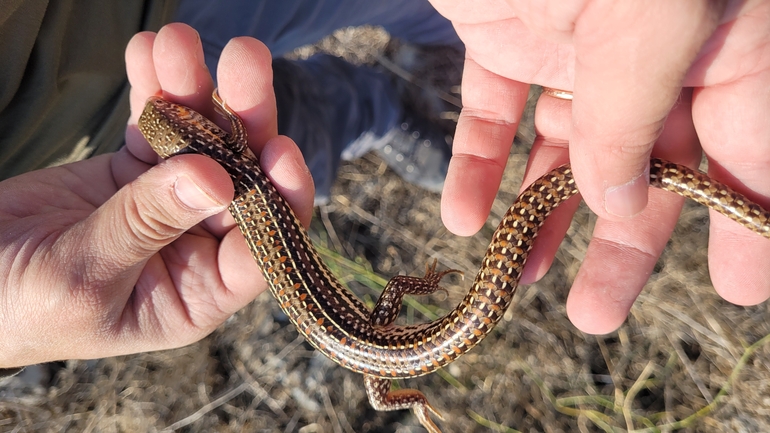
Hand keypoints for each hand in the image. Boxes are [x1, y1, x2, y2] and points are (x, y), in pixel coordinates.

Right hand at [0, 23, 314, 367]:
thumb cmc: (21, 308)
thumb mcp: (85, 275)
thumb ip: (147, 223)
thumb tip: (219, 177)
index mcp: (199, 292)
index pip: (263, 246)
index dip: (282, 199)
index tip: (280, 151)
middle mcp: (195, 245)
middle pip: (240, 177)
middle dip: (245, 118)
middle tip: (244, 60)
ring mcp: (167, 203)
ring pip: (200, 141)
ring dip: (193, 89)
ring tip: (177, 41)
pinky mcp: (132, 171)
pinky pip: (153, 126)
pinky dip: (151, 89)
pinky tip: (148, 51)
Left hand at [429, 0, 769, 332]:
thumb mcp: (646, 19)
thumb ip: (634, 113)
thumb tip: (618, 203)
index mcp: (718, 36)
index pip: (746, 142)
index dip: (742, 218)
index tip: (736, 287)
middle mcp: (651, 48)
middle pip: (646, 166)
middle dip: (620, 244)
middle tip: (593, 314)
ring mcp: (574, 44)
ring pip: (564, 151)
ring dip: (540, 217)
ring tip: (517, 276)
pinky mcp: (504, 38)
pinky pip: (493, 116)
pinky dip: (477, 168)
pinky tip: (464, 218)